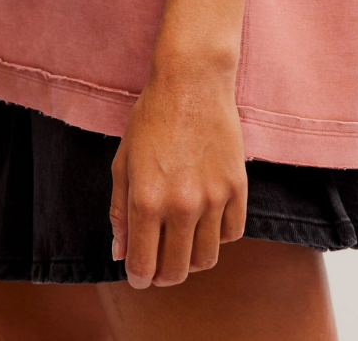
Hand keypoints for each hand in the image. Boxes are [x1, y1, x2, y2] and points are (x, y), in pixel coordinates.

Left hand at [109, 57, 248, 289]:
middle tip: (159, 264)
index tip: (138, 274)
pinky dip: (218, 236)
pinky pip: (232, 234)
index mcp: (147, 201)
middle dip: (163, 275)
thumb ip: (120, 211)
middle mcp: (182, 205)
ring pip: (207, 259)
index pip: (144, 266)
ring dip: (191, 259)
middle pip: (177, 271)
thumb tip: (120, 252)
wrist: (192, 81)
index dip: (138, 277)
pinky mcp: (237, 188)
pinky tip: (206, 219)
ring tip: (182, 241)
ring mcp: (214, 198)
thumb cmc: (152, 118)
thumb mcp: (123, 162)